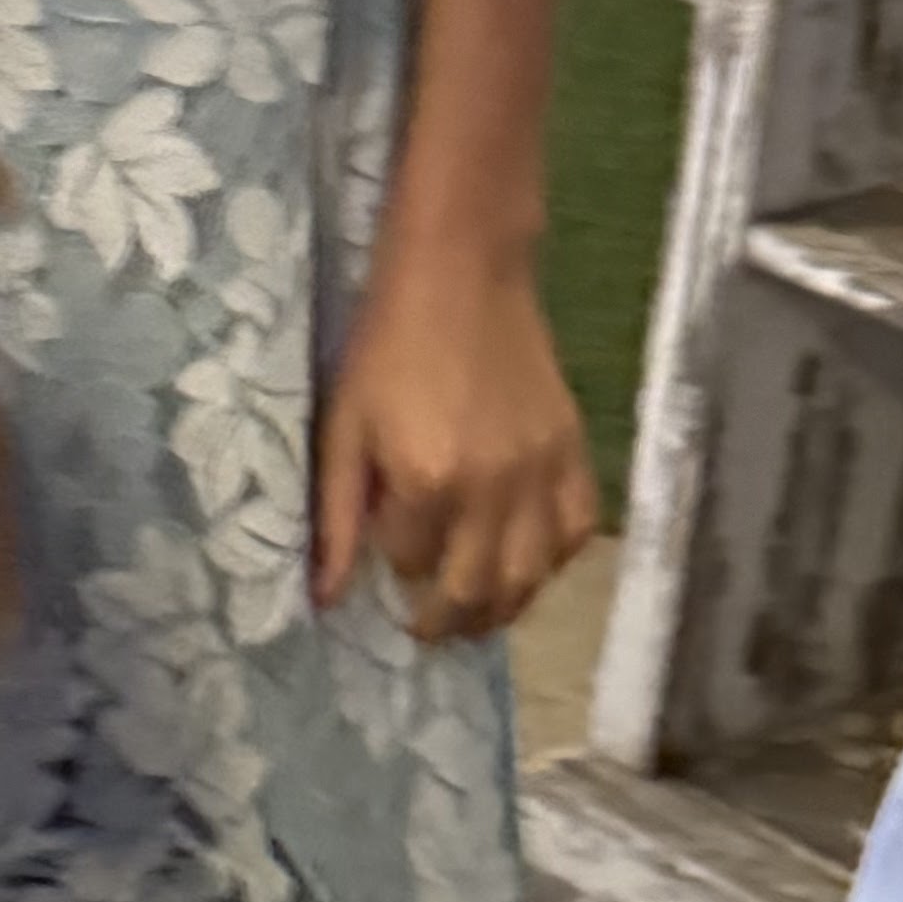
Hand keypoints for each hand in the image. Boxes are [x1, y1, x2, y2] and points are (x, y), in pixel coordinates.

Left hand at [311, 244, 604, 644]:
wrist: (461, 272)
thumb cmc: (387, 345)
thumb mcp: (344, 428)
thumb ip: (336, 518)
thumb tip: (326, 598)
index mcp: (427, 482)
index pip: (412, 567)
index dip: (397, 573)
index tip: (387, 567)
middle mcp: (492, 489)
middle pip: (477, 590)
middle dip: (449, 621)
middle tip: (431, 629)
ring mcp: (540, 472)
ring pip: (532, 576)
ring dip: (503, 608)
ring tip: (477, 613)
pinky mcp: (572, 450)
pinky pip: (576, 530)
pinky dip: (555, 562)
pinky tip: (529, 564)